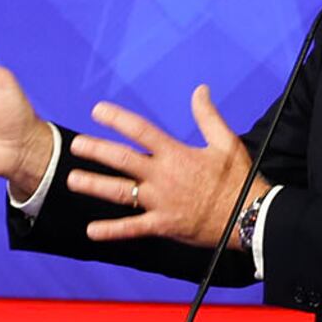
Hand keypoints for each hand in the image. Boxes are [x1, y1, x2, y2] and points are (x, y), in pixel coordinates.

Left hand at [64, 86, 257, 247]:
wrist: (249, 216)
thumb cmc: (239, 179)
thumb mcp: (226, 142)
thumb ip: (208, 116)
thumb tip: (200, 90)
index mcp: (176, 154)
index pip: (140, 131)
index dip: (117, 119)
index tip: (98, 111)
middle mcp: (163, 176)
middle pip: (122, 160)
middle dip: (96, 151)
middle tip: (75, 145)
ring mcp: (160, 202)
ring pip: (120, 192)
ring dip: (94, 185)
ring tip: (72, 180)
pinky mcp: (162, 225)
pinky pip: (132, 228)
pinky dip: (111, 231)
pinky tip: (91, 231)